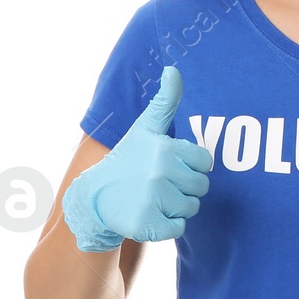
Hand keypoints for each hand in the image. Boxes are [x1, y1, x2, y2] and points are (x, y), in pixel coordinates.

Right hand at [61, 66, 213, 251]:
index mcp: (164, 148)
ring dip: (176, 207)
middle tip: (159, 184)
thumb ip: (165, 101)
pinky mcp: (146, 225)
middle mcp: (159, 172)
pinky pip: (179, 229)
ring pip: (191, 208)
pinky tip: (149, 215)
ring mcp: (152, 200)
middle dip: (185, 188)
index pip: (205, 162)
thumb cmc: (127, 161)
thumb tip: (173, 69)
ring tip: (152, 198)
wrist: (93, 198)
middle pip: (201, 187)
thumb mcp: (145, 128)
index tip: (169, 165)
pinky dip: (167, 226)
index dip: (190, 166)